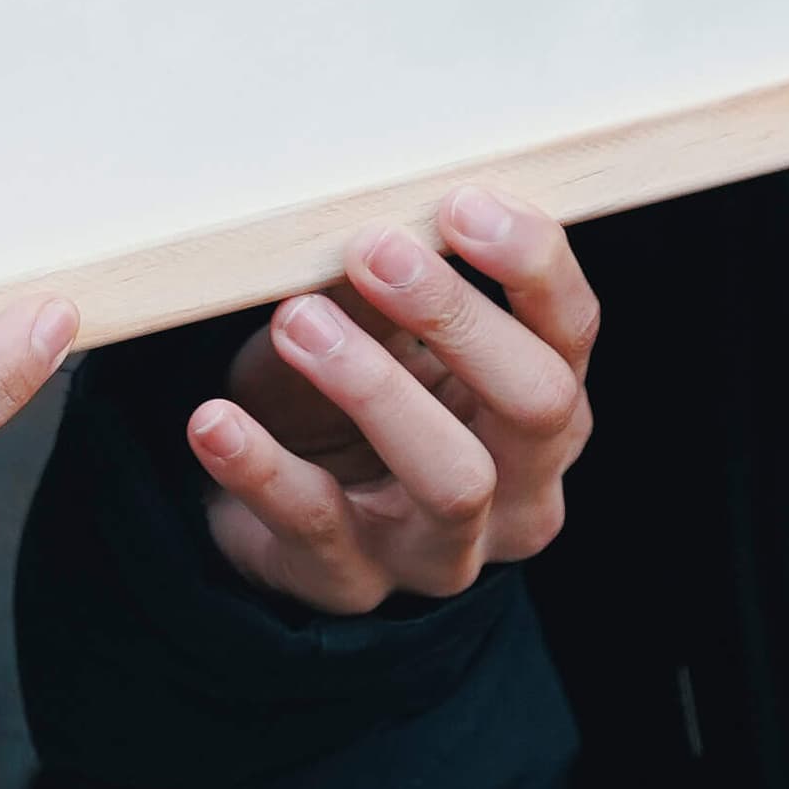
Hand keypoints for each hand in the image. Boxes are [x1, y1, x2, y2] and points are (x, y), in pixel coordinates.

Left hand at [192, 192, 597, 616]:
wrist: (273, 506)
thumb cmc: (346, 399)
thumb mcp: (373, 328)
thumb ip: (387, 280)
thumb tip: (380, 217)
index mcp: (544, 408)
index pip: (572, 331)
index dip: (532, 263)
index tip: (461, 205)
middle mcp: (521, 488)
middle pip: (539, 403)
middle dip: (458, 318)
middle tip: (374, 250)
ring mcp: (444, 551)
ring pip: (454, 480)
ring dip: (374, 387)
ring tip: (297, 321)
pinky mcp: (353, 584)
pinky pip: (318, 528)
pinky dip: (262, 468)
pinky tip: (215, 420)